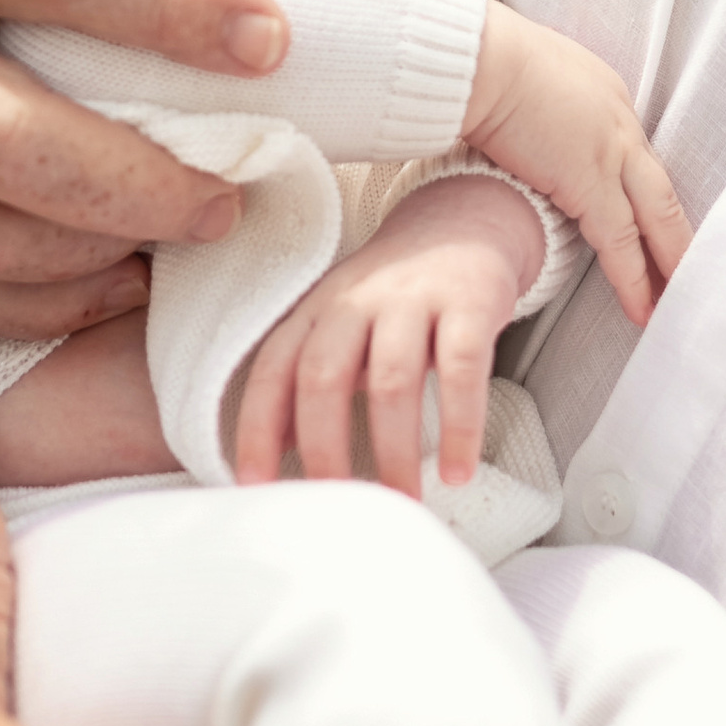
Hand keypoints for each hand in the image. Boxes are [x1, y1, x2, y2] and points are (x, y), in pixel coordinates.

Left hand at [228, 175, 545, 492]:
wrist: (465, 221)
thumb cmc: (397, 295)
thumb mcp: (342, 326)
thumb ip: (310, 381)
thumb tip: (279, 451)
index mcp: (318, 309)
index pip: (274, 368)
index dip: (258, 426)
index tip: (255, 484)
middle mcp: (357, 299)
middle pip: (323, 376)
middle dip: (325, 449)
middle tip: (338, 504)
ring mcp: (414, 298)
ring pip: (391, 381)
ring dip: (394, 451)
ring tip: (402, 501)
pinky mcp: (470, 302)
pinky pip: (462, 370)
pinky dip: (460, 426)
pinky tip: (459, 470)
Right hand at [462, 11, 689, 324]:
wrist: (478, 58)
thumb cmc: (484, 59)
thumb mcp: (530, 74)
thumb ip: (542, 105)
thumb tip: (526, 124)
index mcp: (605, 96)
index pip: (633, 155)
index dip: (643, 192)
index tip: (650, 220)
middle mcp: (620, 123)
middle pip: (660, 189)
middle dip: (676, 234)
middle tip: (689, 269)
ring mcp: (611, 153)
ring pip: (654, 219)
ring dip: (668, 262)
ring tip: (676, 299)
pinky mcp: (589, 183)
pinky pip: (619, 243)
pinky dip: (633, 278)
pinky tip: (642, 308)